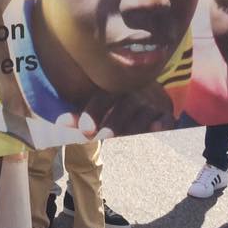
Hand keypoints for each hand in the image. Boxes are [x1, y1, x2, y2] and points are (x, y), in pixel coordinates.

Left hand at [57, 84, 175, 138]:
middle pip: (122, 108)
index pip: (102, 98)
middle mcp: (133, 91)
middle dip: (112, 124)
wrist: (150, 92)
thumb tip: (60, 124)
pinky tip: (156, 128)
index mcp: (114, 87)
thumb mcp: (100, 106)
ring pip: (142, 116)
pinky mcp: (167, 112)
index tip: (84, 129)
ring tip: (119, 140)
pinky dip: (162, 123)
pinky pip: (165, 118)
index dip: (92, 112)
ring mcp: (151, 101)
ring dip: (132, 129)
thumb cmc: (117, 102)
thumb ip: (81, 116)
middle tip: (102, 137)